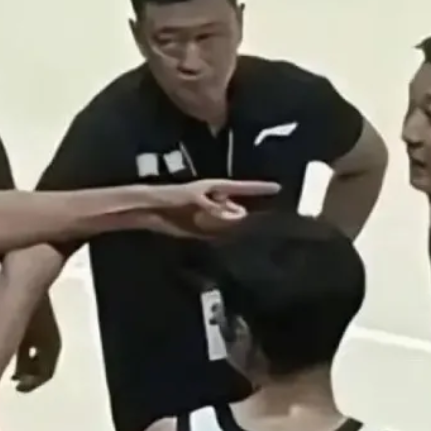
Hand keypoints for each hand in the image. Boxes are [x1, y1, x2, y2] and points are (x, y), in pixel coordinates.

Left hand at [13, 300, 61, 392]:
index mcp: (52, 350)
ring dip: (28, 366)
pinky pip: (38, 349)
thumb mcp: (23, 342)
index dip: (31, 385)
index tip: (16, 386)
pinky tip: (15, 351)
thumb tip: (18, 377)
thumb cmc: (28, 315)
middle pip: (44, 369)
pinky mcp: (44, 327)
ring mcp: (50, 336)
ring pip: (41, 359)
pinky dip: (28, 355)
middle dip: (29, 376)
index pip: (45, 375)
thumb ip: (22, 363)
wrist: (33, 286)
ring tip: (13, 368)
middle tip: (14, 379)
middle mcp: (54, 345)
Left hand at [146, 179, 278, 236]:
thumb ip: (216, 207)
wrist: (152, 211)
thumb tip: (239, 215)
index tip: (278, 187)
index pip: (242, 188)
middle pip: (238, 208)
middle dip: (248, 215)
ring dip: (237, 228)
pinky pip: (218, 234)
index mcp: (215, 188)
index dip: (260, 188)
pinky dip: (224, 238)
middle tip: (266, 223)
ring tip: (251, 235)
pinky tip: (232, 243)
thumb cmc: (172, 197)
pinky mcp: (202, 229)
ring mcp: (210, 216)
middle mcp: (216, 202)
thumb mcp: (195, 198)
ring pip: (230, 222)